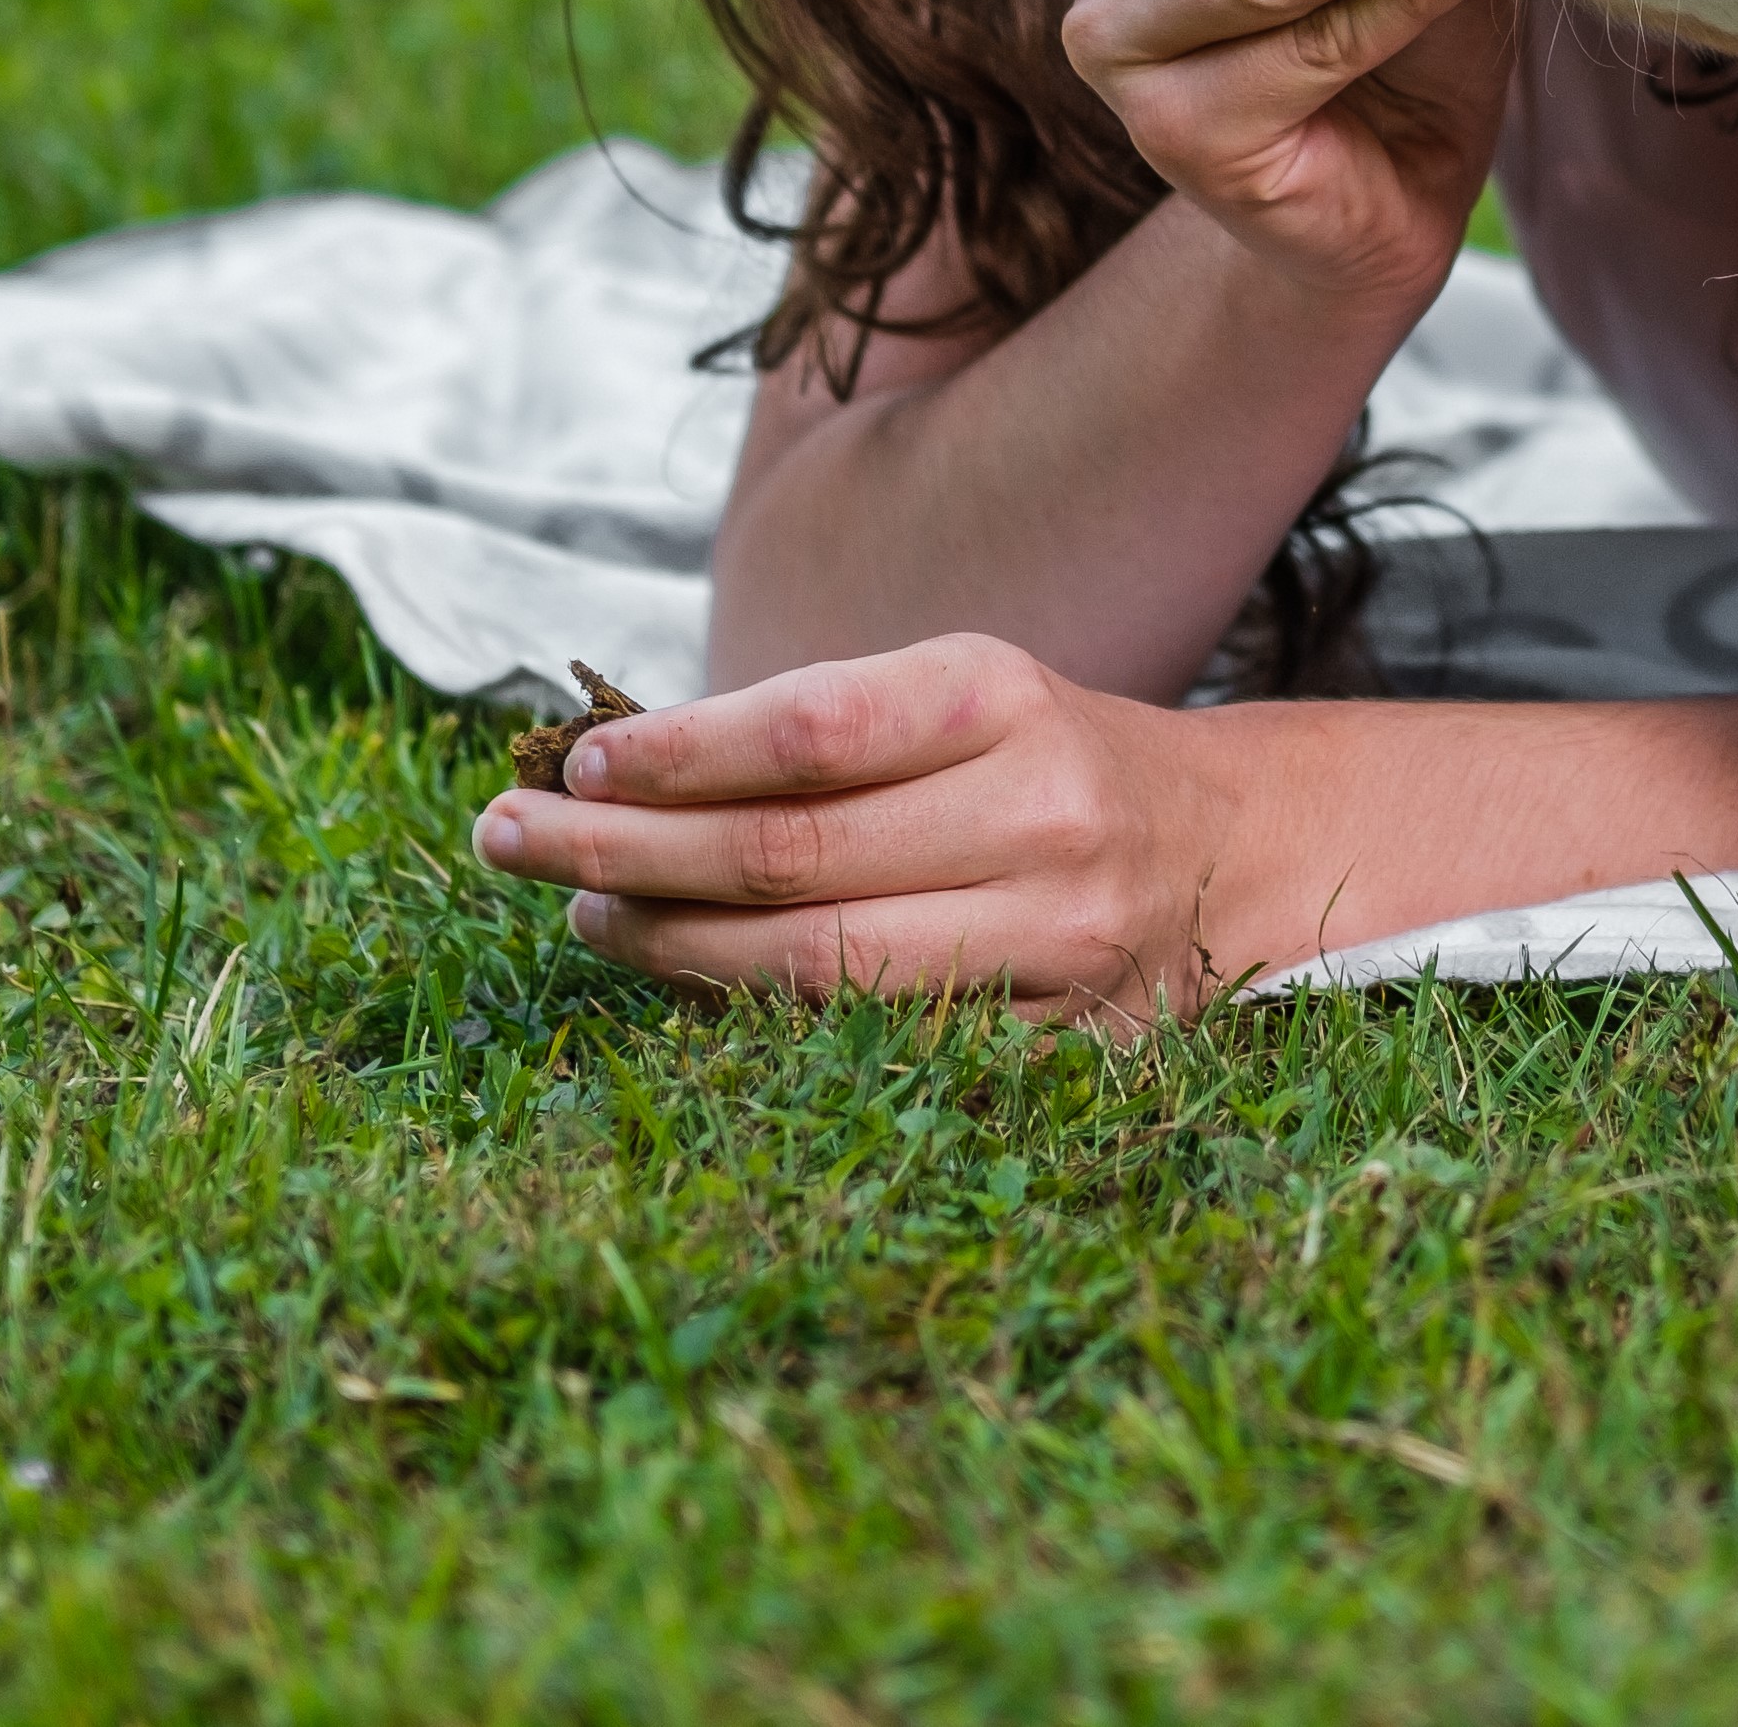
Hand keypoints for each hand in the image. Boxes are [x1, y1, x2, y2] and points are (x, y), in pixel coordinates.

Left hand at [474, 634, 1291, 1021]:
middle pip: (788, 859)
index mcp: (1007, 703)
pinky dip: (751, 1015)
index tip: (575, 766)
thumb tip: (609, 773)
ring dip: (664, 944)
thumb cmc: (1045, 758)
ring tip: (578, 909)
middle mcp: (1040, 819)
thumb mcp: (961, 692)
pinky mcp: (1058, 1046)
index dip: (673, 756)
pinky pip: (869, 1043)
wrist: (1231, 849)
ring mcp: (1056, 945)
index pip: (808, 731)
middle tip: (506, 837)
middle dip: (620, 851)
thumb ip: (818, 725)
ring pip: (815, 971)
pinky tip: (681, 978)